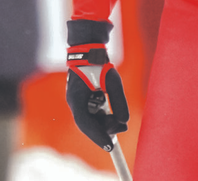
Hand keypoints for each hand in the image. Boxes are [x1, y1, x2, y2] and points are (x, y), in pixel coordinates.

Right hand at [66, 19, 128, 149]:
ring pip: (90, 121)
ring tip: (120, 120)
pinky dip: (102, 118)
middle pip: (88, 125)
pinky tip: (112, 115)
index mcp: (76, 98)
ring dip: (105, 124)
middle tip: (123, 128)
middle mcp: (74, 103)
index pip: (85, 123)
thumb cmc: (99, 63)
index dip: (97, 136)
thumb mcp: (113, 81)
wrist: (88, 50)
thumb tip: (124, 122)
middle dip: (105, 130)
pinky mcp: (82, 101)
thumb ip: (119, 101)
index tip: (110, 147)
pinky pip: (91, 115)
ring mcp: (77, 102)